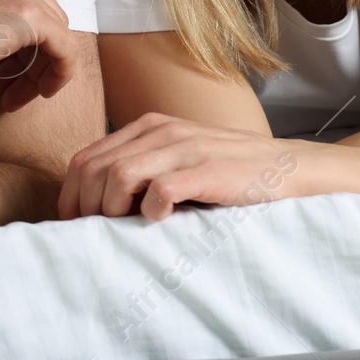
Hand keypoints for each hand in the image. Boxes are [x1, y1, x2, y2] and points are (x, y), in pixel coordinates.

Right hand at [0, 0, 77, 112]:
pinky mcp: (29, 16)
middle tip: (9, 82)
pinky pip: (65, 48)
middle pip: (49, 9)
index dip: (27, 28)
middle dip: (34, 49)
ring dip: (41, 66)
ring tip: (13, 95)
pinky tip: (37, 94)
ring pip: (58, 30)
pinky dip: (59, 73)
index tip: (8, 59)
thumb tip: (4, 36)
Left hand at [58, 113, 302, 220]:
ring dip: (112, 209)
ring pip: (118, 176)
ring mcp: (185, 148)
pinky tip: (161, 220)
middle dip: (84, 206)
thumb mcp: (179, 160)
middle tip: (95, 233)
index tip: (75, 224)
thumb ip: (144, 170)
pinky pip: (159, 190)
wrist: (288, 168)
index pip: (86, 156)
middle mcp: (161, 131)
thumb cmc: (231, 173)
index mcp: (149, 127)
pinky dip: (150, 211)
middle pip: (94, 167)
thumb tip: (99, 206)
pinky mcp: (207, 170)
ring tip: (126, 228)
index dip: (71, 194)